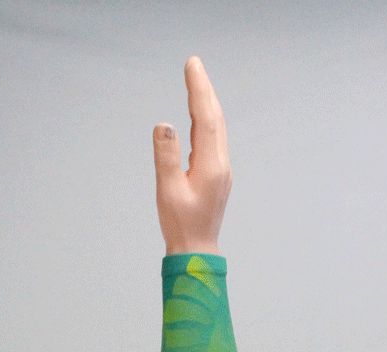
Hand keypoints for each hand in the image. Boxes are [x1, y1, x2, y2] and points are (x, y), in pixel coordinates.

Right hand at [153, 56, 231, 255]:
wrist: (197, 250)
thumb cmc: (180, 224)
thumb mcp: (167, 190)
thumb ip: (166, 156)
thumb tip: (164, 125)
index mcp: (210, 166)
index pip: (206, 118)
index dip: (199, 89)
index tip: (192, 65)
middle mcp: (221, 165)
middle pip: (215, 119)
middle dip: (204, 90)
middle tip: (194, 65)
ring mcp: (222, 170)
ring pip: (217, 129)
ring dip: (208, 104)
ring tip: (197, 83)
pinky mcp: (218, 176)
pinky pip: (214, 140)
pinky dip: (208, 121)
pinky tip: (202, 118)